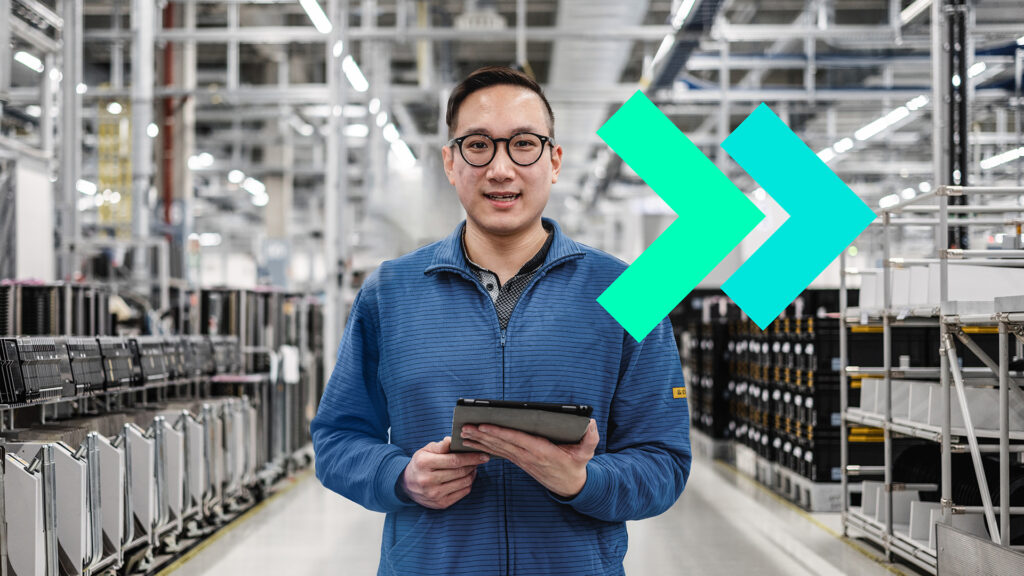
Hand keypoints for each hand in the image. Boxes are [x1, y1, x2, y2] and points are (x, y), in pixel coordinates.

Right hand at [400, 436, 488, 508]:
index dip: (471, 457)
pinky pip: (463, 492)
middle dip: (474, 464)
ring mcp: (434, 494)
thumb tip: (452, 440)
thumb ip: (440, 446)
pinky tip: (468, 476)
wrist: (408, 484)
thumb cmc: (421, 463)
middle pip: (460, 472)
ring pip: (464, 482)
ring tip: (473, 466)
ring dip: (472, 473)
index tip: (483, 454)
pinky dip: (469, 483)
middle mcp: (428, 480)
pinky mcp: (441, 504)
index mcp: (424, 463)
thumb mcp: (426, 450)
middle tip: (480, 458)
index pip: (454, 460)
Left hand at [461, 419, 598, 498]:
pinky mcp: (520, 461)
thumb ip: (590, 437)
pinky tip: (475, 441)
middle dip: (482, 436)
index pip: (518, 441)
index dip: (500, 433)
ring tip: (463, 433)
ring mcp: (523, 460)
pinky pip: (500, 453)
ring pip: (498, 449)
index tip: (485, 426)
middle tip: (464, 427)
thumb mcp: (587, 452)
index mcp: (543, 452)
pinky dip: (486, 446)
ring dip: (480, 442)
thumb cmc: (577, 464)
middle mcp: (529, 456)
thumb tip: (590, 422)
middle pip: (502, 444)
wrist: (571, 486)